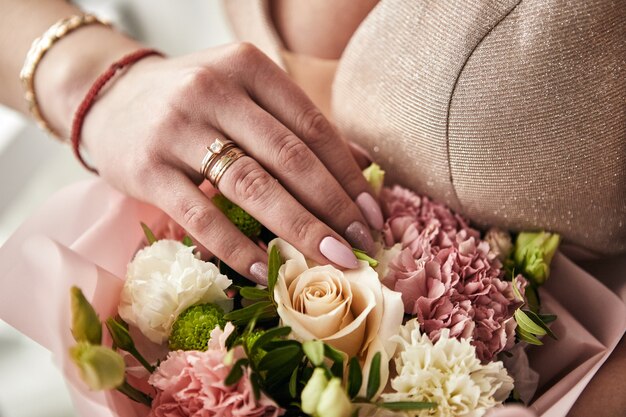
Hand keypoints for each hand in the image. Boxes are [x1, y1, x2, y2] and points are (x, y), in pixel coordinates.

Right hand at [81, 43, 383, 283]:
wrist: (110, 98)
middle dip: (332, 207)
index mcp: (248, 66)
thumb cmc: (193, 103)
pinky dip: (237, 247)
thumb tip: (361, 167)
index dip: (348, 175)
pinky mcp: (146, 168)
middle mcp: (213, 89)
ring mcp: (177, 128)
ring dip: (298, 229)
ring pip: (251, 186)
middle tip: (360, 245)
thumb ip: (296, 126)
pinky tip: (265, 270)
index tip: (373, 215)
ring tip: (329, 261)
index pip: (312, 126)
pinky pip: (201, 216)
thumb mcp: (245, 95)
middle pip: (288, 158)